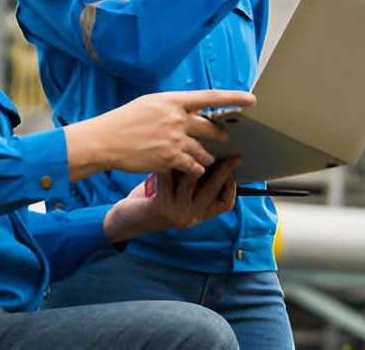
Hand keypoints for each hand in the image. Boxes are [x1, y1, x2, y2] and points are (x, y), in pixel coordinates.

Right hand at [64, 89, 255, 182]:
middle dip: (220, 135)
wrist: (106, 140)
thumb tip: (192, 110)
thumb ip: (172, 107)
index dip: (232, 98)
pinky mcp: (170, 158)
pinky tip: (191, 170)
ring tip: (203, 159)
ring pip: (203, 152)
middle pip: (210, 128)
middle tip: (225, 138)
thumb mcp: (149, 105)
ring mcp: (174, 139)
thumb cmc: (124, 121)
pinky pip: (193, 166)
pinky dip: (195, 169)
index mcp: (172, 101)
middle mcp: (176, 118)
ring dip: (205, 157)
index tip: (250, 99)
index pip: (209, 97)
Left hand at [102, 158, 241, 243]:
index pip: (225, 203)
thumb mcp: (179, 198)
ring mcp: (178, 212)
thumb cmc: (155, 203)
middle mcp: (192, 217)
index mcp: (199, 216)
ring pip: (192, 181)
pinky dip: (170, 161)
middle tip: (225, 149)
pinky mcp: (163, 206)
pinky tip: (167, 149)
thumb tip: (209, 154)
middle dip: (222, 168)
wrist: (130, 221)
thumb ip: (194, 184)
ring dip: (193, 160)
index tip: (233, 165)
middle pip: (213, 189)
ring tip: (193, 144)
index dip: (231, 184)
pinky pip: (170, 178)